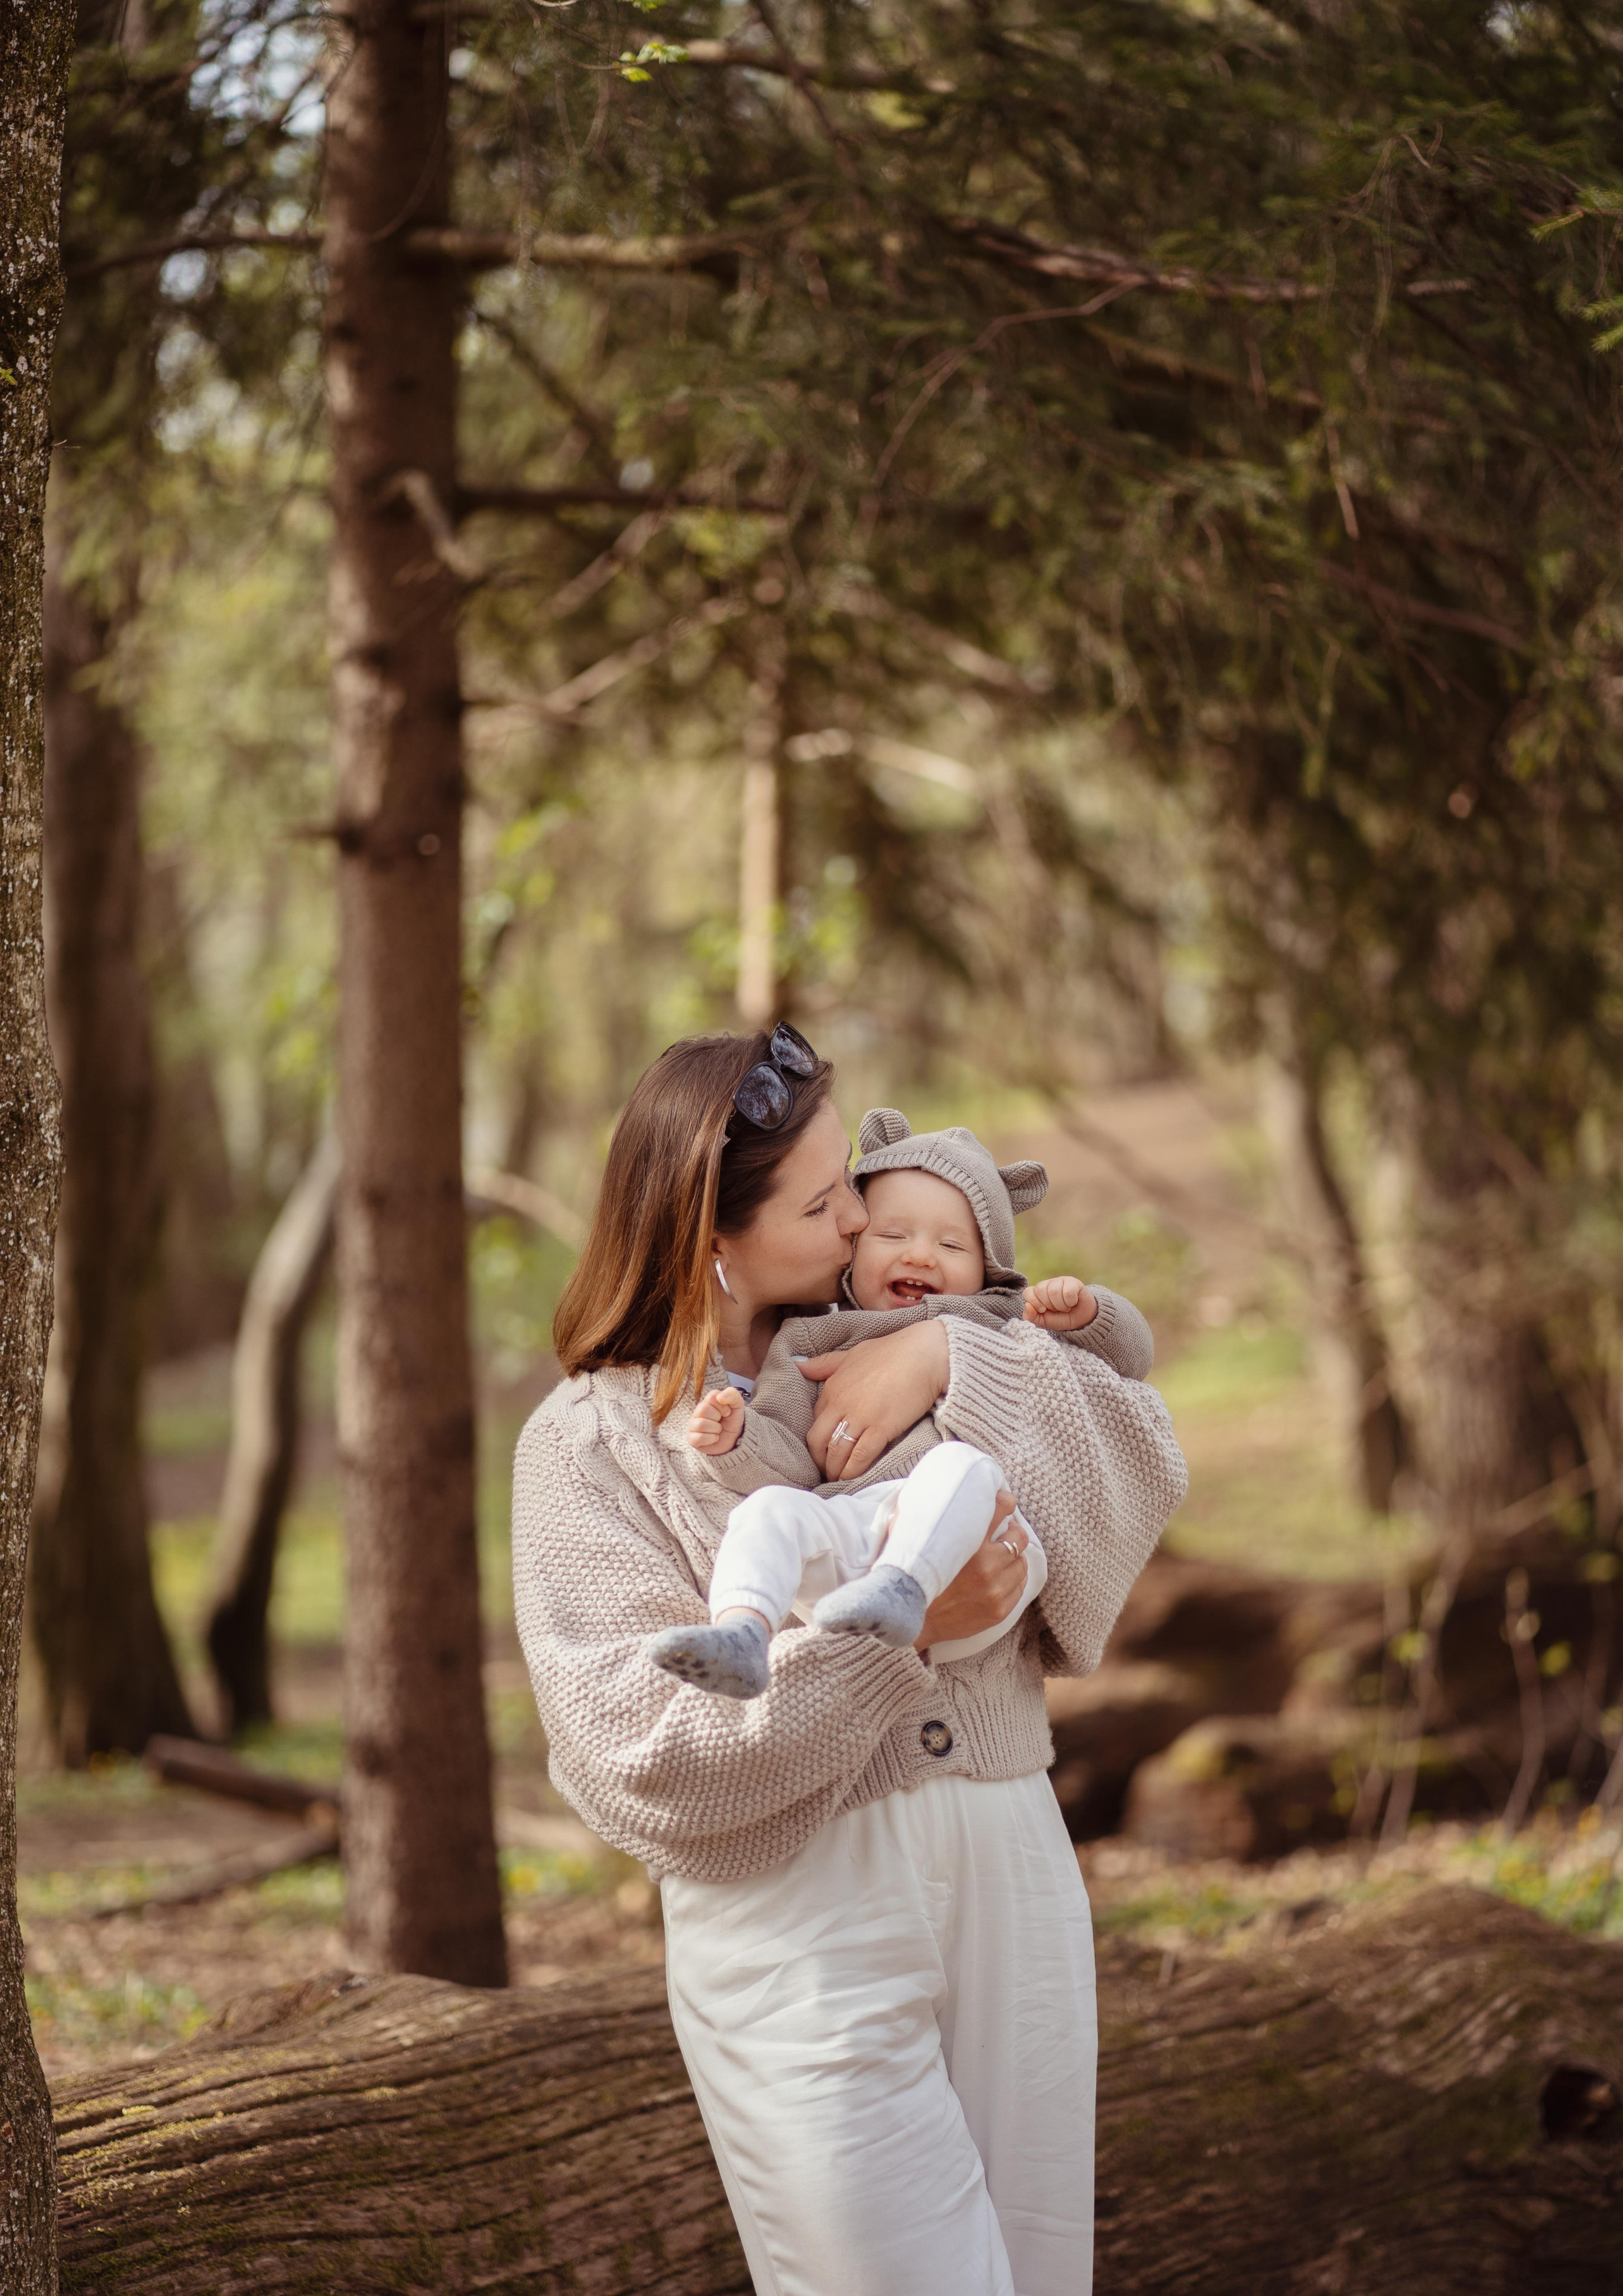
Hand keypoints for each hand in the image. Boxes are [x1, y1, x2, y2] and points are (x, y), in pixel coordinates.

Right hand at [687, 1385, 745, 1454]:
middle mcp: (697, 1412)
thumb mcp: (737, 1405)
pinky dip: (711, 1439)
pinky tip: (714, 1438)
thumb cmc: (732, 1421)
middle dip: (718, 1417)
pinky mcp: (692, 1439)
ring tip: (718, 1430)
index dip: (723, 1406)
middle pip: (703, 1409)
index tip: (727, 1412)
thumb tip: (720, 1397)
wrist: (734, 1440)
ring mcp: (693, 1425)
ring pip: (700, 1424)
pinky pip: (699, 1438)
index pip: (711, 1397)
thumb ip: (732, 1394)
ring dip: (715, 1429)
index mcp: (707, 1401)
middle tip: (721, 1421)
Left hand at [800, 1321, 950, 1479]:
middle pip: (819, 1441)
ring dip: (835, 1470)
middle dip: (819, 1460)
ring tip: (838, 1481)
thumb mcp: (852, 1353)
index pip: (816, 1421)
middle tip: (826, 1471)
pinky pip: (860, 1456)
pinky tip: (850, 1480)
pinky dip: (852, 1471)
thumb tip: (798, 1366)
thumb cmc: (892, 1351)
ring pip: (837, 1452)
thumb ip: (825, 1364)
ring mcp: (860, 1417)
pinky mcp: (881, 1428)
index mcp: (832, 1387)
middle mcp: (841, 1403)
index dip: (817, 1439)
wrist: (925, 1354)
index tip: (823, 1451)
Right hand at [916, 1490, 1027, 1647]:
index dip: (1006, 1501)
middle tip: (1007, 1532)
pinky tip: (1003, 1578)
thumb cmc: (909, 1576)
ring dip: (1015, 1558)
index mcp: (967, 1542)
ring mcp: (995, 1590)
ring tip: (1004, 1558)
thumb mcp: (913, 1538)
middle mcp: (986, 1565)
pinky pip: (1020, 1588)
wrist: (910, 1621)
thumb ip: (924, 1514)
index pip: (1000, 1509)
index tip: (1005, 1501)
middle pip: (1019, 1538)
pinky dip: (1014, 1580)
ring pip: (1022, 1564)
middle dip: (1015, 1532)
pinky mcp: (999, 1610)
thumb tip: (932, 1493)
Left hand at [1022, 1275, 1097, 1332]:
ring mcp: (1060, 1281)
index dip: (1034, 1303)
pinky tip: (1073, 1302)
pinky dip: (1071, 1302)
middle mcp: (1047, 1284)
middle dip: (1049, 1305)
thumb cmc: (1060, 1319)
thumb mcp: (1043, 1322)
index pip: (1027, 1292)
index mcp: (1037, 1293)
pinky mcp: (1073, 1282)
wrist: (1081, 1321)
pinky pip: (1068, 1291)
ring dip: (1061, 1305)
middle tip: (1057, 1309)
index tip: (1043, 1310)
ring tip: (1066, 1307)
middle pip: (1040, 1290)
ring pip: (1054, 1291)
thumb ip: (1031, 1317)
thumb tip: (1027, 1305)